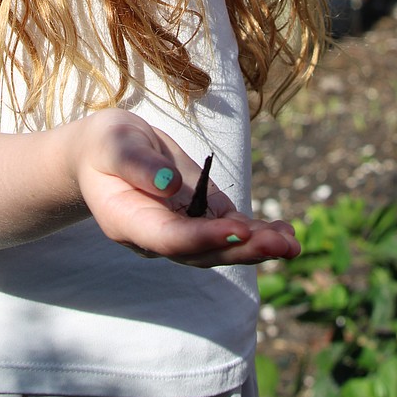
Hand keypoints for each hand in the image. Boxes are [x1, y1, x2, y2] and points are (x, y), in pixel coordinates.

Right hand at [70, 108, 300, 268]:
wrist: (104, 153)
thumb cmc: (105, 145)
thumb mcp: (114, 144)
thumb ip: (137, 165)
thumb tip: (170, 185)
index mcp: (129, 221)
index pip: (170, 237)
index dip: (205, 236)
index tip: (239, 227)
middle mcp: (156, 236)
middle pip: (201, 252)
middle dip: (242, 247)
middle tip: (281, 244)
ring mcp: (178, 230)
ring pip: (219, 248)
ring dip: (256, 247)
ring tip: (291, 242)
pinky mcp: (196, 217)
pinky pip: (227, 231)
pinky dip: (256, 234)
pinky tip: (284, 233)